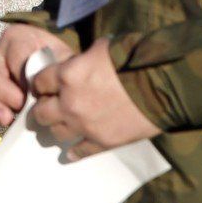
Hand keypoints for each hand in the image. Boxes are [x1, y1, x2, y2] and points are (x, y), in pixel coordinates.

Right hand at [0, 22, 71, 130]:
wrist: (57, 72)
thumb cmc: (59, 64)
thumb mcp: (62, 59)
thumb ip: (52, 69)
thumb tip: (37, 91)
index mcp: (17, 39)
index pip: (15, 55)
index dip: (22, 77)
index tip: (36, 92)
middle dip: (5, 95)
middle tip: (22, 107)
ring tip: (7, 119)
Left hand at [26, 38, 161, 158]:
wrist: (162, 86)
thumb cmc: (133, 60)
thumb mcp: (102, 49)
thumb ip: (82, 58)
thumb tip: (78, 63)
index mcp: (67, 76)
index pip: (39, 82)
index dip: (41, 83)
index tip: (43, 86)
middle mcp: (70, 103)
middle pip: (41, 112)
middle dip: (42, 109)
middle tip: (46, 108)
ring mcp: (85, 126)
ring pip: (56, 132)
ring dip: (57, 128)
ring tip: (61, 125)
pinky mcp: (102, 141)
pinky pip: (80, 151)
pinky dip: (74, 152)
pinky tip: (71, 152)